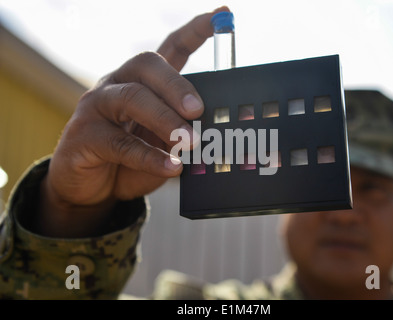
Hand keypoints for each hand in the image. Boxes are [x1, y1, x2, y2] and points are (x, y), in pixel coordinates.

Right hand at [37, 6, 229, 236]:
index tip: (222, 16)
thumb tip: (213, 135)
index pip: (170, 48)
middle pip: (147, 64)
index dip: (195, 31)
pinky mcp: (84, 136)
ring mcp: (96, 107)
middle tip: (198, 110)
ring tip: (190, 141)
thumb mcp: (162, 146)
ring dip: (165, 119)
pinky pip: (120, 143)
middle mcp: (118, 85)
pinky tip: (172, 167)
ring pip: (131, 98)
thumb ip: (182, 136)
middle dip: (177, 86)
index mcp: (143, 83)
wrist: (91, 188)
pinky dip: (149, 156)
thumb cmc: (131, 161)